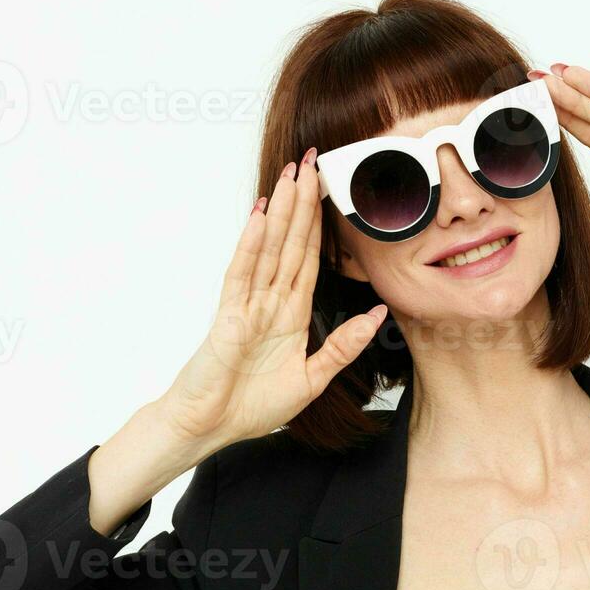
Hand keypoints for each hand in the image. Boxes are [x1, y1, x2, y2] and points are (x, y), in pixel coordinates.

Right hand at [154, 149, 387, 454]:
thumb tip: (378, 314)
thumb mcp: (313, 377)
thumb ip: (344, 345)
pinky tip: (260, 214)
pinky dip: (251, 243)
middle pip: (290, 242)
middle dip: (301, 202)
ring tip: (289, 174)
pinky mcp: (228, 316)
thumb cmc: (251, 405)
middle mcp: (269, 301)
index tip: (329, 189)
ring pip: (268, 248)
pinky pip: (241, 273)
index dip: (319, 224)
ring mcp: (246, 304)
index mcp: (290, 313)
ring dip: (279, 211)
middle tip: (311, 160)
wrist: (211, 428)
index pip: (308, 258)